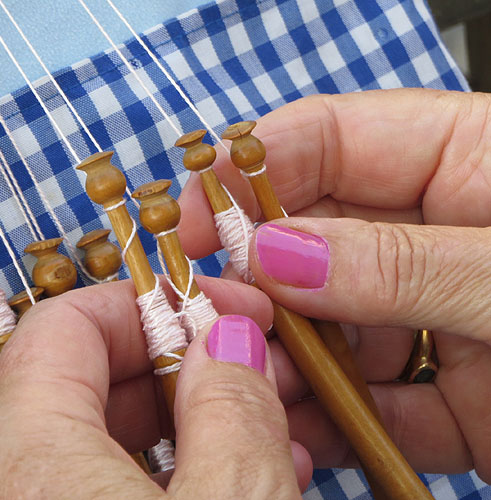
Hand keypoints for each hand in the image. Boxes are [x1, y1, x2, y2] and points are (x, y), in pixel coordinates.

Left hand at [0, 278, 311, 497]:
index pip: (69, 322)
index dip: (154, 302)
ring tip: (273, 427)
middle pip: (88, 377)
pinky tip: (241, 477)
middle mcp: (2, 481)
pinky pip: (104, 488)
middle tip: (264, 365)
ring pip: (103, 438)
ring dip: (192, 420)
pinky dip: (171, 474)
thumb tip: (229, 342)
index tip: (225, 308)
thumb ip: (232, 409)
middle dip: (186, 361)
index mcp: (27, 452)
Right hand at [178, 88, 490, 481]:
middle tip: (215, 312)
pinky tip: (307, 433)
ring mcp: (446, 315)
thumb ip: (403, 263)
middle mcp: (446, 234)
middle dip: (261, 277)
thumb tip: (274, 252)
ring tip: (256, 384)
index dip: (254, 170)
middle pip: (319, 237)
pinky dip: (340, 419)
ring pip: (335, 323)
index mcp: (474, 161)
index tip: (196, 219)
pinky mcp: (458, 392)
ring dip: (292, 356)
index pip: (331, 138)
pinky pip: (376, 397)